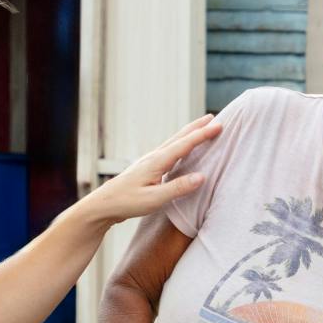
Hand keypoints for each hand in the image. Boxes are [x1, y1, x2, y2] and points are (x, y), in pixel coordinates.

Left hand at [80, 116, 221, 226]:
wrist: (103, 205)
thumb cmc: (127, 202)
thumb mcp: (154, 199)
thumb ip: (178, 188)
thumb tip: (202, 177)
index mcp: (157, 161)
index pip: (185, 144)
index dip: (202, 134)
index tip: (219, 125)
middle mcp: (154, 156)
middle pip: (179, 137)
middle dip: (197, 127)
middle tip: (214, 117)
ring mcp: (150, 160)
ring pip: (174, 142)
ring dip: (189, 133)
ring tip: (202, 127)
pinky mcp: (148, 167)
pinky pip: (169, 150)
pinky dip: (181, 144)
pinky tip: (182, 148)